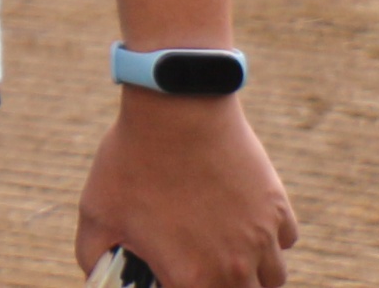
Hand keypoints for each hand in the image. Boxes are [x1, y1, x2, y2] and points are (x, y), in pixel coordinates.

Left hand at [74, 94, 294, 287]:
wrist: (176, 109)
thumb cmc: (132, 161)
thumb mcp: (96, 213)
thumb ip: (94, 256)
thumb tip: (99, 277)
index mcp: (192, 279)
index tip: (175, 274)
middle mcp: (235, 268)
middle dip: (221, 287)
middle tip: (202, 268)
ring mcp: (262, 239)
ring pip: (272, 279)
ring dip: (253, 274)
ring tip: (227, 254)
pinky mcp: (278, 209)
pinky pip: (284, 242)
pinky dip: (270, 240)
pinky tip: (244, 223)